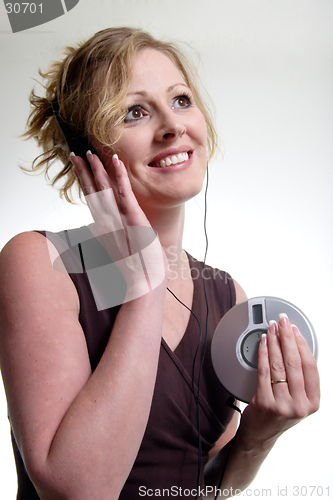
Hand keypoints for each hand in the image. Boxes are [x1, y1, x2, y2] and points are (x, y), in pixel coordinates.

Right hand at [70, 151, 166, 307]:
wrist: (143, 280)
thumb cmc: (135, 266)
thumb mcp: (120, 249)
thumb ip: (109, 236)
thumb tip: (100, 230)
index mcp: (104, 226)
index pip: (91, 199)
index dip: (84, 182)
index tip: (77, 169)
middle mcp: (107, 220)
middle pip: (92, 191)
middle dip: (84, 172)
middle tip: (76, 154)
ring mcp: (118, 218)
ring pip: (104, 188)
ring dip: (97, 169)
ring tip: (90, 154)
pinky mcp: (132, 216)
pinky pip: (124, 191)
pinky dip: (119, 175)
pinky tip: (115, 161)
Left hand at [240, 314, 319, 444]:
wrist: (260, 436)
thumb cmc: (278, 413)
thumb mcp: (298, 399)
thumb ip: (301, 379)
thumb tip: (295, 344)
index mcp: (313, 402)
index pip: (310, 366)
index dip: (302, 344)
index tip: (295, 330)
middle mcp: (300, 405)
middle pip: (294, 362)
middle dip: (287, 337)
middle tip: (282, 321)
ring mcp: (283, 405)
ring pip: (278, 365)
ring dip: (274, 342)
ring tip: (270, 329)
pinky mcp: (265, 404)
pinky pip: (264, 371)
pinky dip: (263, 353)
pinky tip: (262, 343)